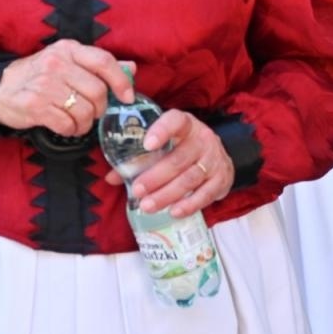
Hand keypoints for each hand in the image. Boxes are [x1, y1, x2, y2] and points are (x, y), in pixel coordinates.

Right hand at [0, 40, 134, 137]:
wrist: (0, 89)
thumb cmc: (38, 76)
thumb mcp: (67, 62)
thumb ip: (98, 65)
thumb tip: (131, 68)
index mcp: (68, 49)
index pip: (104, 61)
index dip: (120, 81)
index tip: (127, 97)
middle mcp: (56, 63)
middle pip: (97, 92)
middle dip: (99, 109)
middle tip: (92, 113)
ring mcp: (44, 84)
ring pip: (84, 111)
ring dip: (85, 123)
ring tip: (76, 121)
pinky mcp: (35, 106)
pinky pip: (67, 124)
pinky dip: (71, 130)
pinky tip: (65, 126)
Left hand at [105, 109, 234, 217]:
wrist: (217, 155)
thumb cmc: (183, 147)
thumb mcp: (165, 143)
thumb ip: (138, 158)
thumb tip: (111, 177)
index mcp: (186, 125)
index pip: (175, 122)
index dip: (162, 131)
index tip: (146, 144)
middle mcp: (202, 140)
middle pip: (178, 159)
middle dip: (155, 177)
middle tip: (137, 190)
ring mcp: (214, 160)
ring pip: (189, 179)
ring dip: (167, 194)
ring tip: (147, 206)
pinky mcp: (221, 179)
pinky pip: (204, 194)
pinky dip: (188, 205)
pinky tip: (173, 212)